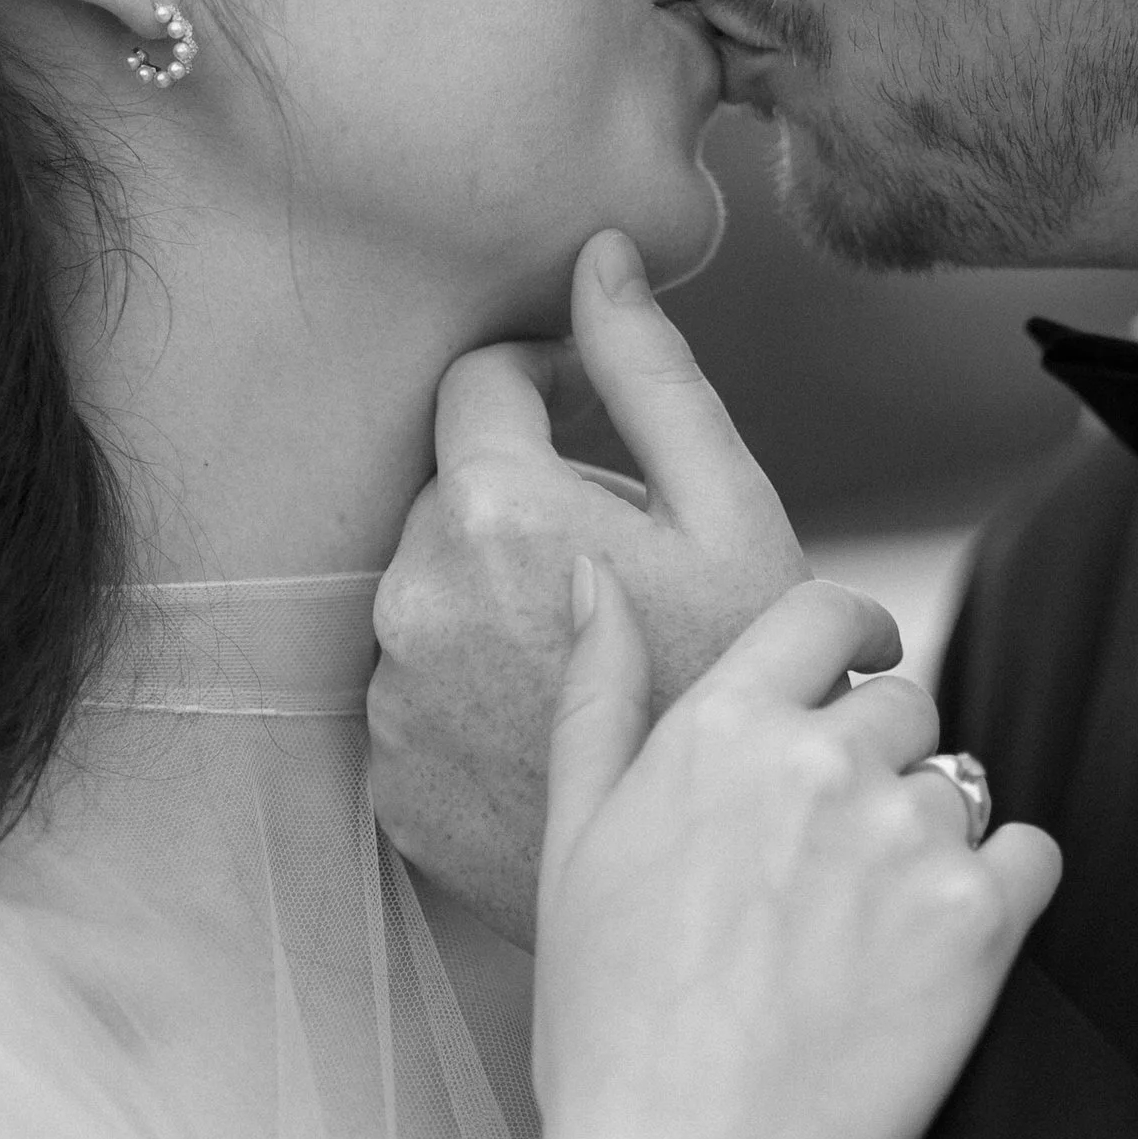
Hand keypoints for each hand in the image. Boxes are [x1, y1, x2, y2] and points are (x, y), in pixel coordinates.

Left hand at [370, 230, 815, 941]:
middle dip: (531, 506)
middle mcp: (410, 597)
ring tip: (606, 658)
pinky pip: (420, 698)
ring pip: (435, 598)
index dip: (548, 384)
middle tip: (635, 569)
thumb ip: (651, 373)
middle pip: (455, 497)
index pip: (480, 383)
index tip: (600, 422)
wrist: (729, 885)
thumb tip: (597, 253)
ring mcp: (390, 699)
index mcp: (492, 509)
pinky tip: (560, 727)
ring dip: (500, 601)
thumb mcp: (732, 514)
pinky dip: (476, 696)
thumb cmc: (750, 684)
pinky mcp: (387, 782)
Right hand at [533, 566, 1060, 1138]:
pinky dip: (1003, 894)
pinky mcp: (981, 919)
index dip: (853, 638)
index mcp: (717, 734)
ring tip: (865, 938)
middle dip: (879, 764)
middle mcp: (820, 762)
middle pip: (904, 705)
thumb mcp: (570, 851)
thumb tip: (593, 576)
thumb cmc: (612, 1034)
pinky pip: (1032, 854)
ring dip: (931, 838)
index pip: (825, 614)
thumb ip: (595, 700)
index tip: (859, 671)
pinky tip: (941, 955)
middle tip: (830, 872)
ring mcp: (908, 836)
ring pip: (961, 786)